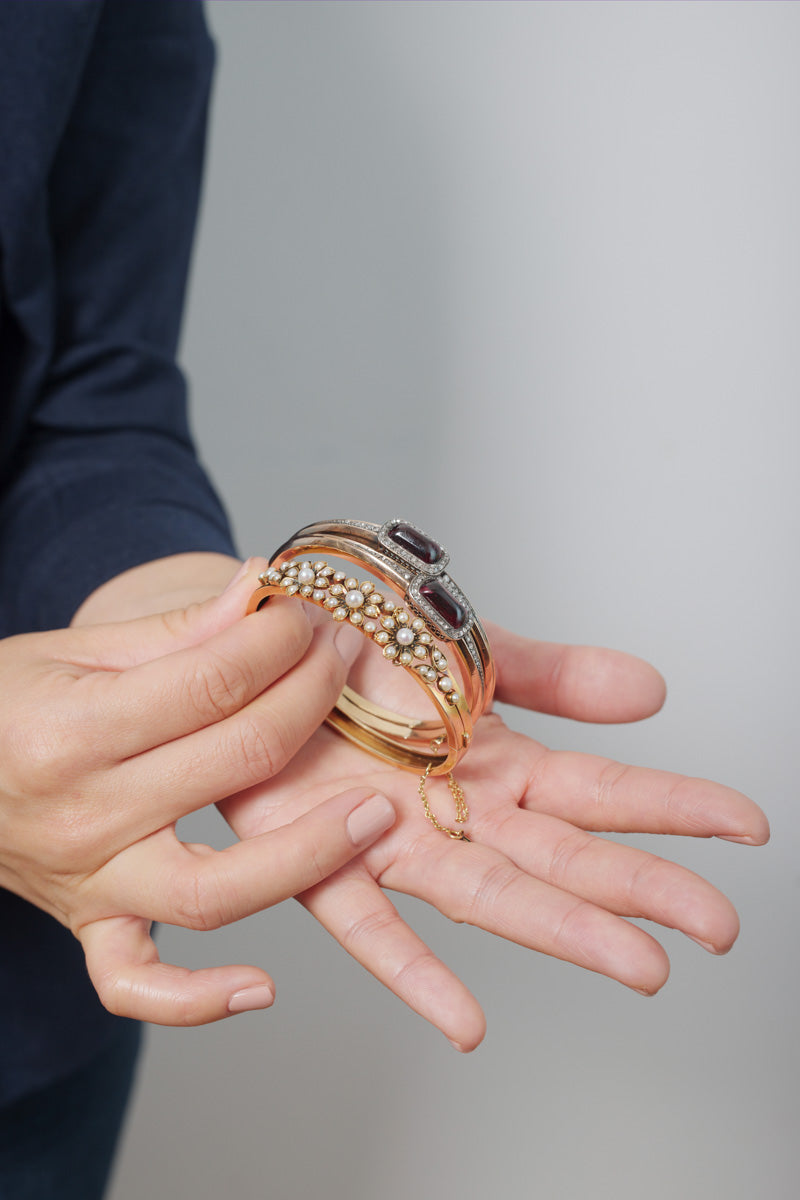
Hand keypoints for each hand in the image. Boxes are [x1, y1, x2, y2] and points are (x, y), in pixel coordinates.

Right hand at [0, 559, 395, 1025]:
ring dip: (306, 855)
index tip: (311, 620)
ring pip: (213, 892)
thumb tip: (259, 587)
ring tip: (371, 817)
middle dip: (309, 703)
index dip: (277, 645)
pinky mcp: (93, 926)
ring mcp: (92, 882)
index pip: (211, 684)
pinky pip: (138, 984)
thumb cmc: (5, 706)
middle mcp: (86, 815)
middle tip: (345, 665)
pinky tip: (260, 986)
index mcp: (75, 732)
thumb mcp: (78, 652)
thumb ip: (176, 629)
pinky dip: (195, 998)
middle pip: (233, 764)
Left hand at [221, 618, 768, 1050]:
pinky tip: (463, 1020)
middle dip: (641, 888)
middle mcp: (456, 811)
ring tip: (637, 962)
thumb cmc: (364, 639)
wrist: (266, 633)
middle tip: (717, 924)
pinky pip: (366, 920)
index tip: (748, 825)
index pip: (601, 789)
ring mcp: (395, 838)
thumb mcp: (471, 645)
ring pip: (490, 893)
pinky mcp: (319, 854)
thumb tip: (655, 692)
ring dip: (561, 929)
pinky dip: (411, 971)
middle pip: (562, 856)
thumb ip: (556, 675)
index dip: (674, 806)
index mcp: (497, 762)